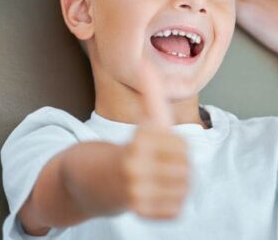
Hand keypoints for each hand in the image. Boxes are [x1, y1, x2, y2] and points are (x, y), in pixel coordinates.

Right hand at [121, 59, 189, 218]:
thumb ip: (150, 92)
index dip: (176, 144)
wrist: (91, 181)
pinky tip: (159, 195)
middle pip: (186, 168)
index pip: (182, 145)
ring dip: (179, 186)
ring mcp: (135, 193)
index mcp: (138, 142)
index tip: (161, 143)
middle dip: (181, 165)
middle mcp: (134, 168)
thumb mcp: (142, 119)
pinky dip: (172, 205)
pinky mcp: (138, 213)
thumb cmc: (128, 147)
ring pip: (183, 190)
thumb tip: (146, 64)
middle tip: (166, 163)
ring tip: (164, 179)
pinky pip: (174, 211)